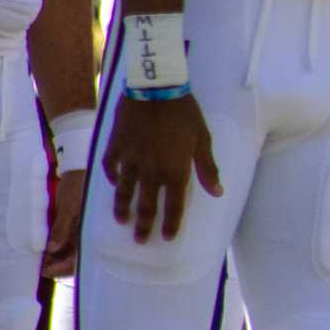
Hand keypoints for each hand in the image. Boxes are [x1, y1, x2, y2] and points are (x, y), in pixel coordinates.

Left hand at [44, 167, 87, 276]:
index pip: (78, 260)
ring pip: (69, 252)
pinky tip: (46, 247)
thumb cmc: (76, 186)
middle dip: (56, 265)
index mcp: (90, 232)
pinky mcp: (73, 224)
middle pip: (74, 259)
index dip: (60, 268)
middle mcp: (87, 234)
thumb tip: (52, 248)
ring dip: (55, 257)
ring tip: (40, 258)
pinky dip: (55, 247)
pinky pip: (65, 241)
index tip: (44, 270)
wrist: (79, 169)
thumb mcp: (69, 207)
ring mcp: (80, 230)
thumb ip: (62, 228)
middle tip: (40, 266)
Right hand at [101, 93, 221, 242]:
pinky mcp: (115, 147)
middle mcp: (150, 171)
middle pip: (145, 204)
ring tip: (121, 221)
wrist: (155, 90)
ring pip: (124, 191)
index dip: (171, 223)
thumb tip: (218, 192)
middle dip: (144, 224)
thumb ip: (207, 168)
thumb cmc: (185, 113)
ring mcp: (130, 160)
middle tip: (140, 240)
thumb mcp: (202, 139)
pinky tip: (114, 184)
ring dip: (123, 208)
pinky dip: (112, 178)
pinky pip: (111, 167)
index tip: (167, 238)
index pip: (173, 205)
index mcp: (174, 171)